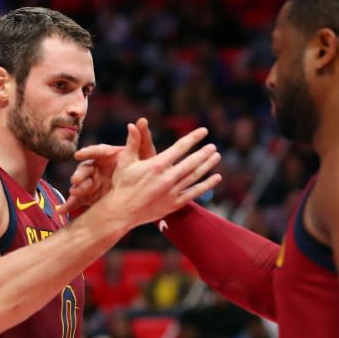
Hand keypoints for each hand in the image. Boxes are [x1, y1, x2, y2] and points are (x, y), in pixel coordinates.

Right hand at [57, 118, 155, 215]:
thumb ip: (141, 139)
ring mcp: (92, 181)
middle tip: (76, 181)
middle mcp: (97, 167)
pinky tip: (62, 210)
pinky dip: (69, 204)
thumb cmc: (144, 167)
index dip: (88, 152)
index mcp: (108, 155)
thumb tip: (141, 120)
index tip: (79, 155)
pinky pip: (78, 199)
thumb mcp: (145, 154)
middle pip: (85, 168)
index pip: (97, 151)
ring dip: (76, 188)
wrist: (144, 190)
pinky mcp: (89, 195)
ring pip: (80, 183)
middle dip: (79, 174)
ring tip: (74, 193)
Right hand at [86, 122, 220, 227]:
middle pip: (192, 162)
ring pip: (195, 176)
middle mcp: (167, 178)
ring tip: (216, 156)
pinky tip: (216, 178)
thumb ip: (132, 143)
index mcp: (157, 165)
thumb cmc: (122, 184)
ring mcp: (172, 192)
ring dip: (207, 165)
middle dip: (204, 152)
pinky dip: (207, 185)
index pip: (180, 147)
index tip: (204, 131)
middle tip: (213, 146)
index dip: (193, 138)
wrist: (122, 212)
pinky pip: (194, 193)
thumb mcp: (125, 161)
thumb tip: (132, 125)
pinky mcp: (174, 204)